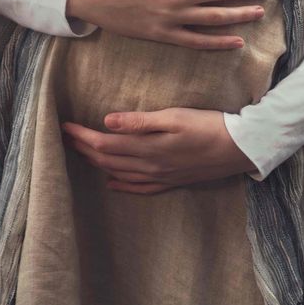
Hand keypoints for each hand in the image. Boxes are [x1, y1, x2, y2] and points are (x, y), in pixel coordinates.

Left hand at [61, 106, 259, 192]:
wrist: (239, 148)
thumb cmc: (208, 125)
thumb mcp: (174, 117)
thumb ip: (140, 122)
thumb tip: (106, 122)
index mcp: (148, 149)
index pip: (104, 144)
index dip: (82, 136)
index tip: (64, 126)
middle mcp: (150, 167)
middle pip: (108, 160)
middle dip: (83, 149)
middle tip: (65, 137)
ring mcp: (161, 177)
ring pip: (119, 173)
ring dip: (97, 164)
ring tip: (81, 153)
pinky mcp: (172, 181)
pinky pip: (139, 188)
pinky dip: (122, 185)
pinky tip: (112, 183)